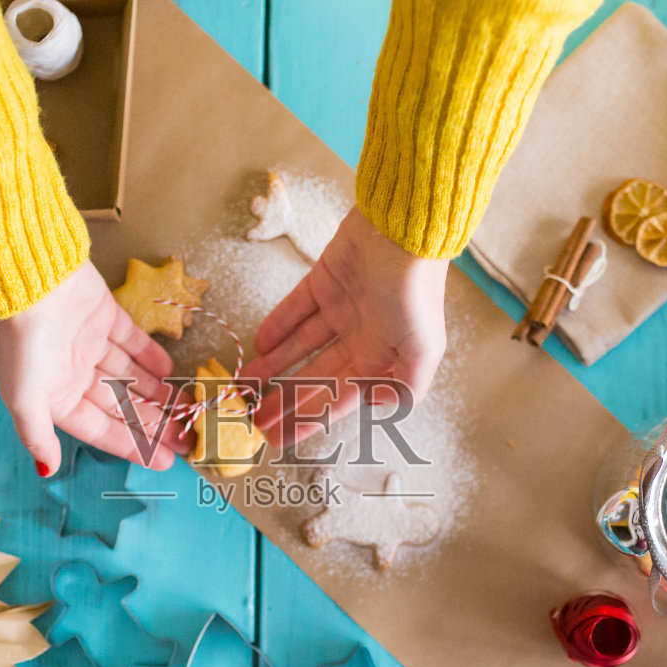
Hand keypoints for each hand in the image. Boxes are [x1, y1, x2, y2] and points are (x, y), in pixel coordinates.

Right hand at [0, 262, 184, 475]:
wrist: (27, 279)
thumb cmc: (22, 344)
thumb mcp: (24, 399)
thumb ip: (37, 436)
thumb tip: (47, 470)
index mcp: (55, 397)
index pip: (101, 429)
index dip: (132, 446)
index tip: (164, 461)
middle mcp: (73, 373)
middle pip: (121, 404)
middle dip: (152, 423)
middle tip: (186, 437)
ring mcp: (89, 343)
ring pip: (130, 375)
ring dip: (157, 392)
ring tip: (186, 407)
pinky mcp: (103, 315)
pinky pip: (132, 341)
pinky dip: (150, 355)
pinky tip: (170, 371)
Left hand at [240, 207, 447, 446]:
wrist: (404, 228)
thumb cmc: (414, 291)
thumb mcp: (422, 350)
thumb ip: (405, 388)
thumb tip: (376, 410)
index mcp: (383, 358)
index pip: (337, 398)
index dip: (308, 420)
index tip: (279, 438)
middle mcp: (362, 337)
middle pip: (314, 377)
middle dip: (284, 399)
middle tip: (253, 418)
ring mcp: (342, 309)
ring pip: (300, 347)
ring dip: (273, 367)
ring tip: (245, 386)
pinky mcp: (325, 281)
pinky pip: (295, 310)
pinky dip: (277, 326)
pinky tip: (257, 346)